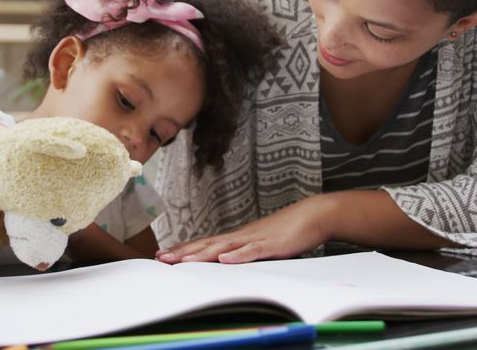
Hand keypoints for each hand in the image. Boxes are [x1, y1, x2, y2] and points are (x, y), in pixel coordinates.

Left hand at [156, 196, 333, 263]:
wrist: (315, 215)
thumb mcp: (264, 244)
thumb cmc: (291, 230)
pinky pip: (252, 251)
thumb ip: (247, 251)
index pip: (206, 243)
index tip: (164, 255)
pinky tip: (223, 259)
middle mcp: (242, 236)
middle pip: (207, 245)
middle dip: (183, 253)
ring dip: (201, 254)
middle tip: (161, 259)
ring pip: (224, 247)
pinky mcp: (272, 245)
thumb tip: (230, 260)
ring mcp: (256, 239)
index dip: (185, 249)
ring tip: (181, 261)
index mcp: (239, 236)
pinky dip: (237, 255)